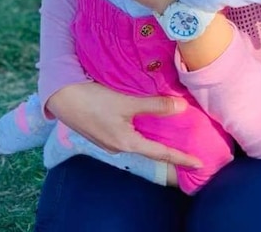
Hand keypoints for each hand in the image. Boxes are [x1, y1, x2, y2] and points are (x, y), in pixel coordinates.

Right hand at [45, 81, 202, 168]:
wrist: (61, 98)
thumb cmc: (94, 100)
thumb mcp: (127, 102)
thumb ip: (155, 106)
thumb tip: (181, 108)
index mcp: (127, 143)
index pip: (161, 154)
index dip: (181, 157)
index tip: (199, 162)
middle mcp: (119, 147)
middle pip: (151, 150)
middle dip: (169, 150)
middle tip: (189, 149)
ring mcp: (110, 141)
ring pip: (139, 142)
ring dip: (155, 139)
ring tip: (173, 135)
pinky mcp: (103, 133)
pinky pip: (129, 135)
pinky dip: (142, 131)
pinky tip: (148, 123)